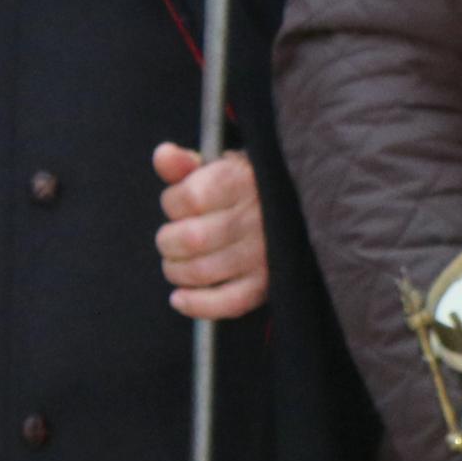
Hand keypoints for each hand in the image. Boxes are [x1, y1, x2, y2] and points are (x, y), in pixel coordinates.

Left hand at [152, 143, 269, 322]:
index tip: (176, 204)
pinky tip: (179, 298)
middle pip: (191, 238)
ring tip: (175, 263)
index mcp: (241, 181)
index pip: (188, 199)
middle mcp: (254, 218)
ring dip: (176, 271)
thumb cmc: (247, 186)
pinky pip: (228, 302)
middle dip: (168, 241)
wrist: (299, 206)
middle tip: (170, 239)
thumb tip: (163, 155)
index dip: (171, 204)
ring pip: (202, 271)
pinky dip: (197, 305)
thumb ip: (186, 162)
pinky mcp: (266, 284)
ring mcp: (262, 254)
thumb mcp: (220, 165)